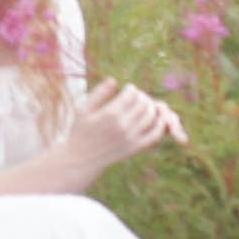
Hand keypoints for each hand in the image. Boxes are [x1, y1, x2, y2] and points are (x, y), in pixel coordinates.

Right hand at [64, 81, 183, 175]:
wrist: (81, 159)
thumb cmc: (80, 130)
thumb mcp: (83, 109)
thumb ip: (98, 93)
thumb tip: (114, 80)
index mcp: (110, 114)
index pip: (131, 94)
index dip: (132, 89)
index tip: (128, 89)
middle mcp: (122, 126)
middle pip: (143, 103)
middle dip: (142, 96)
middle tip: (137, 97)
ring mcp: (130, 138)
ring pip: (151, 116)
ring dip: (151, 107)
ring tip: (143, 105)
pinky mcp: (135, 148)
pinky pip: (154, 135)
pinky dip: (159, 124)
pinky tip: (154, 118)